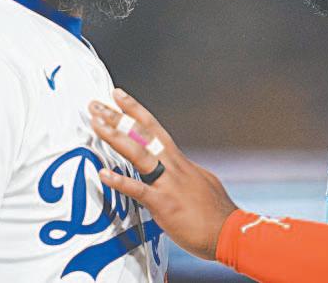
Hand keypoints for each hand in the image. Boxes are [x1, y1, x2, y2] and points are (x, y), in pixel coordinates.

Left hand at [89, 88, 237, 259]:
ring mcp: (168, 183)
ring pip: (139, 153)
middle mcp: (173, 166)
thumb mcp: (202, 182)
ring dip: (115, 137)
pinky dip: (120, 181)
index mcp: (180, 161)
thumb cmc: (217, 212)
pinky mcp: (165, 204)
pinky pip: (138, 190)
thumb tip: (177, 168)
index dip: (135, 110)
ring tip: (96, 124)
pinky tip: (104, 174)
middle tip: (96, 104)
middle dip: (118, 117)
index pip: (153, 129)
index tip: (117, 96)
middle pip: (143, 134)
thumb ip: (184, 173)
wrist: (231, 232)